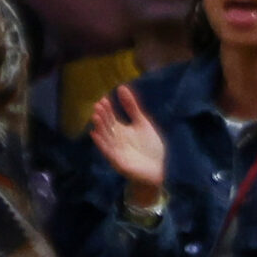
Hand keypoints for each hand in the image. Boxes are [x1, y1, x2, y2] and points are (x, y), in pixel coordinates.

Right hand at [90, 84, 167, 205]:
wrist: (161, 169)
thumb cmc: (151, 147)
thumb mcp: (142, 123)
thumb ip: (132, 107)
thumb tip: (121, 87)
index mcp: (120, 130)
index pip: (111, 117)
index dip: (108, 109)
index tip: (104, 99)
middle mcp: (115, 139)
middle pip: (107, 126)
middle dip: (103, 116)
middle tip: (98, 105)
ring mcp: (116, 151)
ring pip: (105, 137)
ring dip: (100, 128)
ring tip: (95, 116)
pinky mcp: (118, 162)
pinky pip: (107, 151)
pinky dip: (101, 143)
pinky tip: (95, 134)